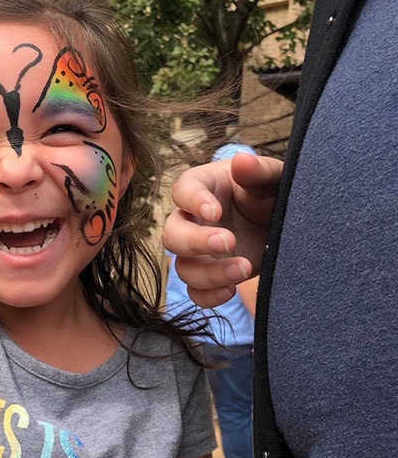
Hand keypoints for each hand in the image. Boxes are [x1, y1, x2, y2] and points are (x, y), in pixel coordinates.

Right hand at [162, 152, 282, 306]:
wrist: (284, 224)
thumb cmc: (273, 193)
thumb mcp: (274, 178)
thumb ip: (259, 171)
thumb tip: (242, 161)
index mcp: (204, 188)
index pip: (183, 191)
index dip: (193, 202)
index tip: (215, 212)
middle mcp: (193, 220)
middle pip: (172, 234)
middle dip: (195, 242)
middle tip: (229, 242)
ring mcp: (199, 252)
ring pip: (183, 267)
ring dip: (208, 273)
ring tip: (243, 268)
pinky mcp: (210, 276)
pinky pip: (195, 292)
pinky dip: (208, 296)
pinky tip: (231, 289)